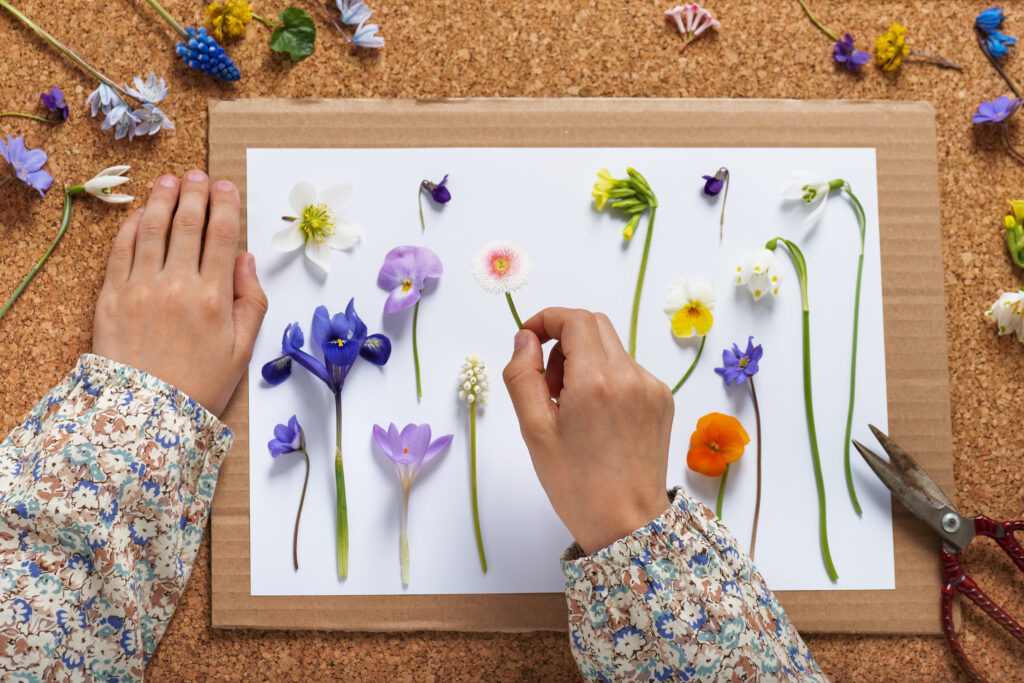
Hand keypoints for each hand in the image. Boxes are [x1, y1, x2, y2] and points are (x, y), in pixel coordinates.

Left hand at [92, 171, 267, 415]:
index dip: (225, 205)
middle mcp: (177, 285)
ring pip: (152, 229)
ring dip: (161, 200)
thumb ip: (251, 302)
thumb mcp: (241, 350)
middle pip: (187, 224)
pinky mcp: (112, 296)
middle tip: (197, 176)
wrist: (145, 415)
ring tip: (168, 181)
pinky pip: (121, 250)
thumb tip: (246, 260)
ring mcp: (140, 287)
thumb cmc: (199, 386)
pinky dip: (131, 226)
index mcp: (214, 298)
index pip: (222, 236)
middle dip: (194, 193)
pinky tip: (139, 213)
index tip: (226, 187)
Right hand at [502, 308, 673, 553]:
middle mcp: (630, 376)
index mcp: (596, 381)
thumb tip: (525, 339)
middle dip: (563, 341)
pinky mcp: (663, 401)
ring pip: (611, 348)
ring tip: (571, 408)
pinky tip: (597, 419)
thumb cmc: (576, 484)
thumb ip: (522, 374)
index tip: (529, 341)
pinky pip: (628, 371)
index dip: (546, 320)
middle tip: (549, 384)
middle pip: (594, 325)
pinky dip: (606, 379)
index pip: (574, 319)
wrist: (628, 523)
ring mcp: (652, 388)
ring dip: (584, 361)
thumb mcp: (534, 429)